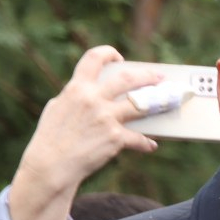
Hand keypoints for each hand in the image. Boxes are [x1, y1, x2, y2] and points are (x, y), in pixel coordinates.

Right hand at [6, 45, 159, 219]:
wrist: (50, 166)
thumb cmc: (51, 138)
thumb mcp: (58, 108)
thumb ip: (76, 96)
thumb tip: (91, 92)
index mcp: (76, 89)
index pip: (94, 59)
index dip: (108, 53)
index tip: (119, 57)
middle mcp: (93, 99)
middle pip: (128, 79)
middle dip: (147, 76)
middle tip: (159, 77)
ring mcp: (106, 118)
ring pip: (142, 104)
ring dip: (159, 102)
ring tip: (168, 101)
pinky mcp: (115, 138)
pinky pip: (139, 138)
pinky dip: (146, 142)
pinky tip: (151, 145)